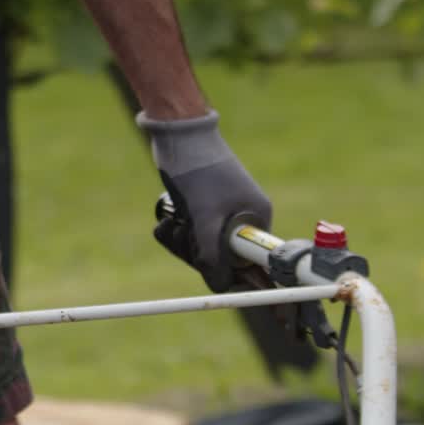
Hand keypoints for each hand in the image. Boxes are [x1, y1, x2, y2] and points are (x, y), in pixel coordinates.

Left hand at [139, 110, 271, 291]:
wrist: (179, 137)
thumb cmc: (198, 174)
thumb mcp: (205, 218)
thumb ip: (210, 255)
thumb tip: (217, 287)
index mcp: (256, 219)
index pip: (249, 263)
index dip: (228, 272)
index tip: (207, 271)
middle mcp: (243, 218)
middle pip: (221, 259)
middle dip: (195, 253)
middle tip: (183, 235)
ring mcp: (222, 213)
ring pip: (201, 248)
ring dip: (181, 242)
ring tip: (173, 224)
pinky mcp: (202, 209)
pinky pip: (190, 234)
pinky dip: (176, 232)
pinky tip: (167, 221)